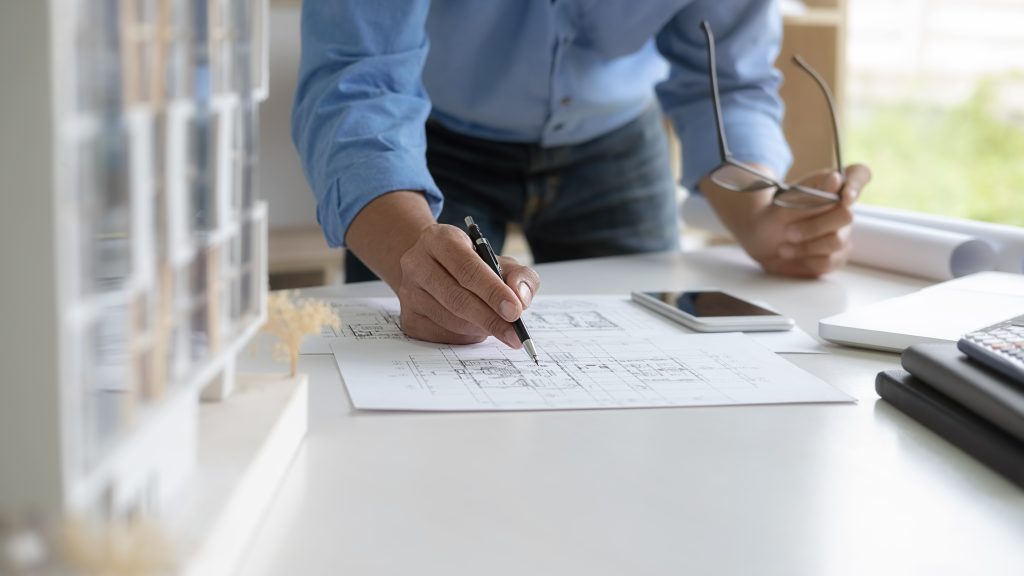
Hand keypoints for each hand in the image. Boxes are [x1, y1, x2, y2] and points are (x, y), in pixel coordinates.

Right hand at [396, 223, 540, 345]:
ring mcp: (409, 292)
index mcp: (439, 239)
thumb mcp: (500, 261)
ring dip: (479, 328)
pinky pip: (442, 335)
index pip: (467, 268)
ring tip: (497, 326)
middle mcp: (417, 263)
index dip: (492, 291)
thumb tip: (520, 298)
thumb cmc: (472, 266)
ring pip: (450, 320)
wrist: (433, 270)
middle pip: (456, 298)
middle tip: (514, 334)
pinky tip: (475, 327)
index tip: (515, 311)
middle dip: (490, 319)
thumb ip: (520, 276)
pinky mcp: (408, 318)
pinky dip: (466, 336)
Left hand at [736, 164, 871, 277]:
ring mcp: (841, 232)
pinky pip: (830, 260)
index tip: (844, 197)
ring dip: (805, 246)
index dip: (857, 182)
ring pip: (837, 241)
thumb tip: (836, 179)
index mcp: (830, 187)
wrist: (760, 241)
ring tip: (783, 247)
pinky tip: (792, 254)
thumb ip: (811, 196)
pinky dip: (806, 260)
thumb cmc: (773, 216)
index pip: (859, 174)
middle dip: (814, 226)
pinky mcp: (836, 255)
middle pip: (847, 215)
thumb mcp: (783, 205)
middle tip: (789, 232)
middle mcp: (841, 208)